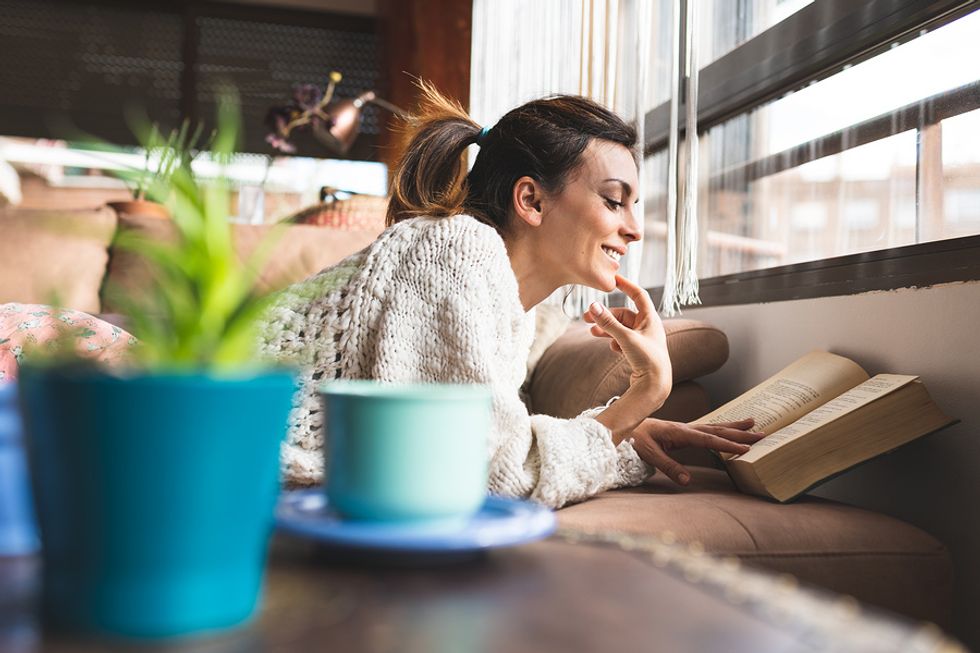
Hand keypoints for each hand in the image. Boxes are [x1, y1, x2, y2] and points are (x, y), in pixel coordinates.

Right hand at [583, 275, 670, 392]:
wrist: (655, 386)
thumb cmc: (647, 360)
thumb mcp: (625, 338)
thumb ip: (608, 322)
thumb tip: (592, 306)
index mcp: (651, 319)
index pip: (638, 294)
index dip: (626, 285)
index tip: (613, 279)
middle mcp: (648, 327)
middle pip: (624, 314)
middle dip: (606, 316)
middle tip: (586, 317)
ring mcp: (643, 340)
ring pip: (621, 328)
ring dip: (607, 329)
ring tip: (592, 332)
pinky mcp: (638, 352)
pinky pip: (623, 340)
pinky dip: (615, 341)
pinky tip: (613, 349)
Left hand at [624, 417, 765, 485]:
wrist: (624, 424)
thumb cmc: (634, 439)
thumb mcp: (648, 454)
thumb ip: (668, 466)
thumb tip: (688, 481)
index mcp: (679, 432)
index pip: (709, 440)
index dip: (728, 445)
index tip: (746, 449)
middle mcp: (686, 428)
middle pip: (718, 430)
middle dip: (740, 433)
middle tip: (762, 434)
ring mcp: (686, 428)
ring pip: (715, 426)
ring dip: (734, 426)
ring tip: (754, 423)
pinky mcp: (683, 431)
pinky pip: (708, 429)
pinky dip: (722, 428)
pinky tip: (729, 428)